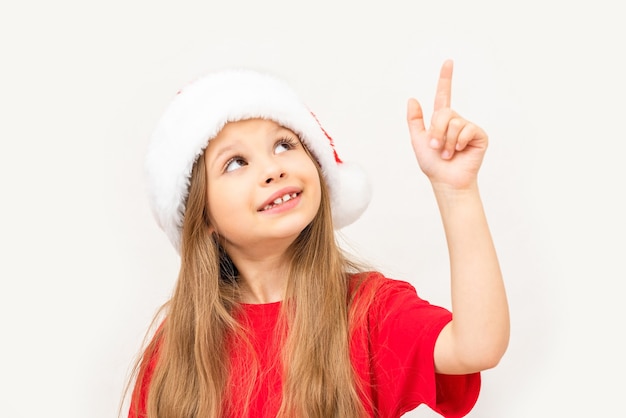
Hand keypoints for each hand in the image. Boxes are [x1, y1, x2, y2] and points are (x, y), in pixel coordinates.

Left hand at [406, 60, 487, 190]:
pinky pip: (467, 129)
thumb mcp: (417, 141)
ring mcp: (468, 128)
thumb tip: (412, 99)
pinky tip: (459, 151)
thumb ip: (415, 120)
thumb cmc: (432, 164)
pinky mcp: (478, 135)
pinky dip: (458, 142)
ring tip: (446, 153)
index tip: (448, 62)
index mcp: (441, 121)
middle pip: (444, 113)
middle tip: (435, 147)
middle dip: (436, 131)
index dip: (445, 79)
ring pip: (454, 122)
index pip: (444, 95)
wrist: (446, 180)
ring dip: (446, 140)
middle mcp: (455, 121)